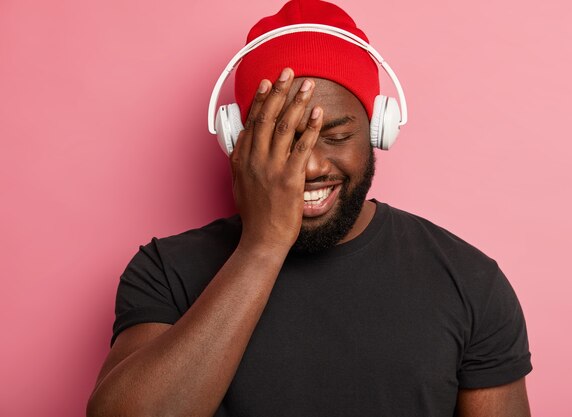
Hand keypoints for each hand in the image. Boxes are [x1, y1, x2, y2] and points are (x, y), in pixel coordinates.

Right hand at [230, 68, 322, 251]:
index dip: (260, 99)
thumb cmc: (254, 215)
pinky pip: (303, 147)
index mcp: (242, 159)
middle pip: (268, 117)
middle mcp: (255, 159)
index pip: (252, 121)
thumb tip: (244, 142)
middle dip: (279, 91)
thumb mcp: (239, 184)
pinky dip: (311, 127)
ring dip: (297, 102)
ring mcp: (272, 168)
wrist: (262, 240)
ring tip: (307, 85)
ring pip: (285, 126)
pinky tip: (318, 113)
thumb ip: (241, 161)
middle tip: (288, 72)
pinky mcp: (290, 178)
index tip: (267, 82)